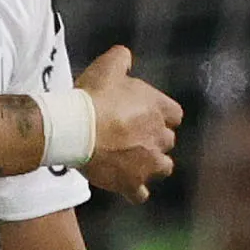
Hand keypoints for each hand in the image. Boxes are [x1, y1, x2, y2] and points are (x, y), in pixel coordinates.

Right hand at [75, 45, 182, 202]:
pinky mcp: (131, 182)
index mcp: (159, 109)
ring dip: (152, 165)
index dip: (161, 115)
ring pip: (163, 167)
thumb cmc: (93, 97)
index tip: (146, 116)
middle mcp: (160, 137)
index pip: (175, 114)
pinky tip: (125, 186)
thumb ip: (121, 58)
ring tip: (135, 164)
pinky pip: (140, 194)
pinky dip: (134, 191)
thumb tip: (125, 55)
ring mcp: (148, 162)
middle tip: (132, 138)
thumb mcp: (108, 66)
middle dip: (154, 140)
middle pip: (168, 141)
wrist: (75, 129)